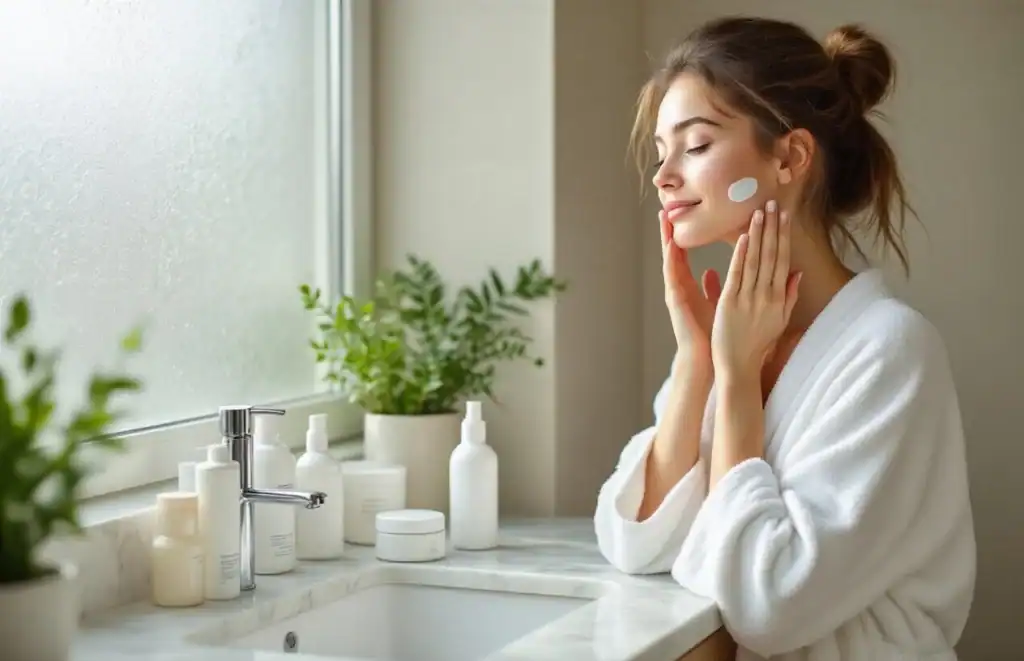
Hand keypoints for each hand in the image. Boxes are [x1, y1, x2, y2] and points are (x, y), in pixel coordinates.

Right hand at [661, 211, 721, 364]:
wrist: (705, 357)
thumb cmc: (711, 333)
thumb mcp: (715, 304)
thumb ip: (712, 287)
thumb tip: (713, 271)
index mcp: (688, 286)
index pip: (683, 255)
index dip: (681, 235)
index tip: (679, 216)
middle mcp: (678, 286)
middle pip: (673, 253)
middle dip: (669, 231)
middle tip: (666, 208)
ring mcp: (675, 292)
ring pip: (670, 259)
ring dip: (666, 238)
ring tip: (664, 219)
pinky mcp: (675, 300)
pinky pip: (673, 275)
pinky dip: (672, 259)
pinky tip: (672, 243)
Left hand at [710, 201, 801, 381]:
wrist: (740, 366)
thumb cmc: (758, 344)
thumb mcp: (779, 321)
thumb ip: (788, 296)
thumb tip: (798, 273)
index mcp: (778, 298)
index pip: (782, 260)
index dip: (783, 236)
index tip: (783, 216)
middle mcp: (766, 295)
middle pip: (771, 256)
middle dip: (772, 228)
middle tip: (772, 203)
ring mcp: (749, 299)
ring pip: (755, 261)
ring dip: (757, 235)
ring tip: (759, 212)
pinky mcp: (730, 303)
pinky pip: (737, 275)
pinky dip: (741, 256)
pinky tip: (743, 238)